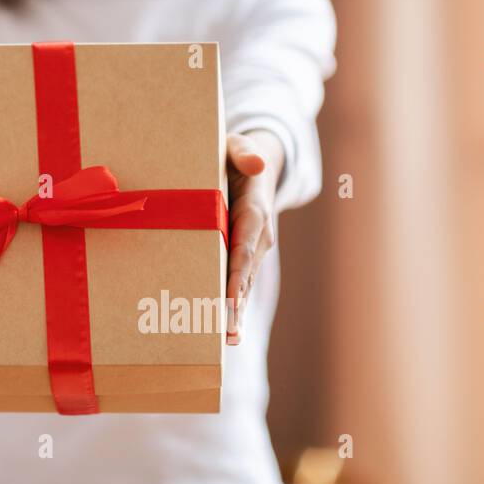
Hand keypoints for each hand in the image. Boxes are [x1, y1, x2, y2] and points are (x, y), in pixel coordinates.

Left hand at [225, 131, 282, 345]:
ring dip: (236, 312)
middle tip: (225, 332)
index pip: (244, 246)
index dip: (237, 274)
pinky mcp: (243, 256)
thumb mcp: (236, 144)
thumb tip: (257, 162)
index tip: (229, 298)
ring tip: (225, 340)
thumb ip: (243, 150)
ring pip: (243, 285)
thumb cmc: (235, 153)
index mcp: (254, 210)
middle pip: (244, 274)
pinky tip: (226, 330)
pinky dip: (234, 306)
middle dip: (235, 304)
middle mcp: (258, 235)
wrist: (251, 163)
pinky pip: (238, 283)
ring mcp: (252, 249)